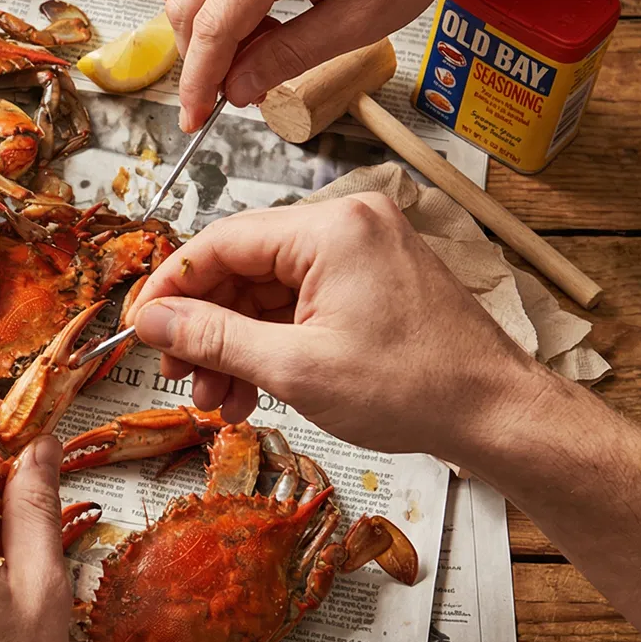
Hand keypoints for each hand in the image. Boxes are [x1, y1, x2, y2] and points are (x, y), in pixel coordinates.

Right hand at [124, 193, 553, 465]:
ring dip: (235, 345)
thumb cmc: (415, 388)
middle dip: (206, 329)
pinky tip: (251, 389)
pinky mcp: (373, 281)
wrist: (498, 416)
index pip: (221, 242)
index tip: (142, 327)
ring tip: (217, 399)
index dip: (172, 288)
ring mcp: (363, 252)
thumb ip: (213, 337)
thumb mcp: (295, 368)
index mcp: (331, 229)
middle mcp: (347, 226)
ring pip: (268, 292)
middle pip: (242, 268)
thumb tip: (151, 320)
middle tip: (180, 376)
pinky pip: (300, 303)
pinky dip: (271, 344)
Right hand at [161, 0, 498, 130]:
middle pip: (184, 2)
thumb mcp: (362, 19)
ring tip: (253, 53)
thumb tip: (238, 88)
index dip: (199, 80)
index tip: (197, 117)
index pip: (212, 24)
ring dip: (203, 27)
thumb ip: (290, 56)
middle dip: (197, 57)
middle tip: (230, 91)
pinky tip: (254, 20)